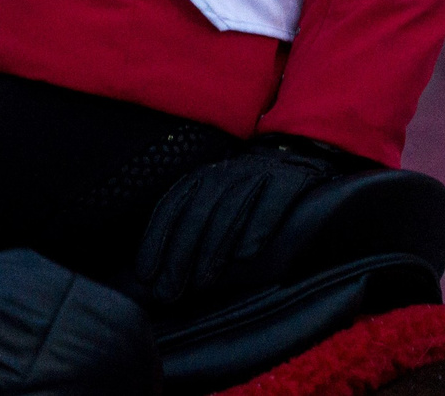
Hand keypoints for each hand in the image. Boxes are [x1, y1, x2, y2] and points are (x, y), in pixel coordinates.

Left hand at [132, 135, 365, 311]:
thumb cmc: (250, 190)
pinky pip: (272, 202)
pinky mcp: (289, 180)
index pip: (173, 206)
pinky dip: (259, 227)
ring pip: (230, 209)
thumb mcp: (217, 199)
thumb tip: (161, 271)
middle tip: (169, 289)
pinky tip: (248, 254)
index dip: (156, 239)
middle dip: (180, 253)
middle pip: (197, 212)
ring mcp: (257, 174)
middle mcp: (225, 173)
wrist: (299, 154)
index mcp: (203, 177)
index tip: (145, 274)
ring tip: (203, 281)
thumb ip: (193, 227)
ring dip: (214, 247)